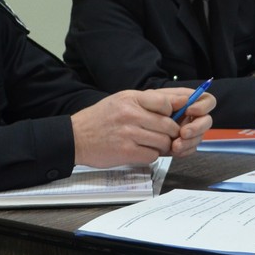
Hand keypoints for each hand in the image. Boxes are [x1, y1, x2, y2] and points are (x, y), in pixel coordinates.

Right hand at [70, 88, 215, 165]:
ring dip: (163, 146)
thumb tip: (179, 102)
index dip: (175, 111)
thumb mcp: (122, 100)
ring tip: (152, 143)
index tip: (173, 116)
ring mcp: (129, 133)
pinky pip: (152, 155)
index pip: (166, 102)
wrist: (75, 137)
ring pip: (164, 142)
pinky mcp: (126, 152)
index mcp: (131, 98)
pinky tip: (142, 151)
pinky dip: (151, 155)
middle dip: (172, 132)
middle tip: (166, 135)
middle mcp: (131, 114)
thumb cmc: (101, 118)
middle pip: (169, 125)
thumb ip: (148, 100)